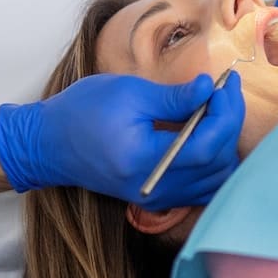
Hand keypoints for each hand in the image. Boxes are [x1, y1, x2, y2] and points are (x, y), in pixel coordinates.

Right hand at [0, 71, 242, 209]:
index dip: (225, 112)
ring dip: (224, 142)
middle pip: (216, 164)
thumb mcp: (128, 93)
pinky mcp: (156, 195)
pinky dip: (213, 160)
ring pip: (214, 180)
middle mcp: (155, 187)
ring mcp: (157, 196)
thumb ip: (173, 97)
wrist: (48, 143)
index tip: (225, 82)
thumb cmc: (82, 111)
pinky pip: (201, 186)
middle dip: (229, 122)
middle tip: (223, 88)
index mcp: (145, 160)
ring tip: (217, 106)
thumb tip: (209, 89)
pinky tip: (206, 130)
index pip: (206, 146)